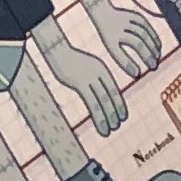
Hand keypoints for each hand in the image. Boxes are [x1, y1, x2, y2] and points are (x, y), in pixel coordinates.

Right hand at [33, 13, 129, 133]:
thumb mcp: (84, 67)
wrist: (56, 51)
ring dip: (108, 117)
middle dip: (115, 112)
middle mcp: (98, 74)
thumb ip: (92, 78)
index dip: (119, 104)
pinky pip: (92, 104)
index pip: (113, 90)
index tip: (123, 116)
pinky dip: (99, 117)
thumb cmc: (68, 61)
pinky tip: (101, 127)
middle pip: (110, 96)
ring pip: (103, 102)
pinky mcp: (80, 84)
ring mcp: (89, 79)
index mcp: (101, 70)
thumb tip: (95, 90)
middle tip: (117, 125)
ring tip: (111, 129)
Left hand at [72, 0, 161, 83]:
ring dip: (152, 48)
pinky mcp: (135, 15)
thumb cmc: (109, 35)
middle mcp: (118, 28)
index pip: (119, 53)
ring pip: (143, 34)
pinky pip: (147, 27)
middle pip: (136, 43)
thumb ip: (123, 60)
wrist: (105, 13)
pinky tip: (158, 47)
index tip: (138, 75)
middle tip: (154, 67)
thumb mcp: (111, 47)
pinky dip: (154, 37)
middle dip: (146, 56)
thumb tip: (137, 75)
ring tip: (157, 59)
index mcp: (110, 38)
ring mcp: (127, 20)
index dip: (129, 64)